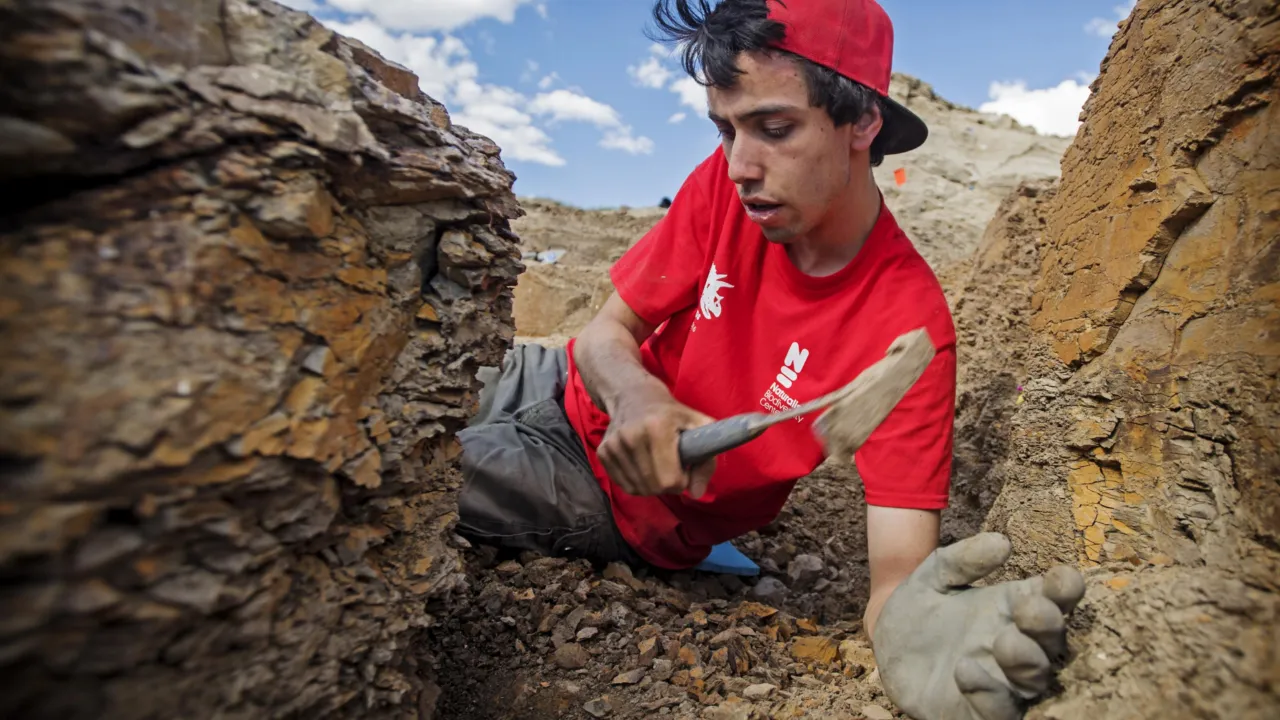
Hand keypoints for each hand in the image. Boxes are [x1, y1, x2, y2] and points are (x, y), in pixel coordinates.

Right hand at [598, 383, 716, 497]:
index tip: (684, 467)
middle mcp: (630, 437)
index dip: (683, 480)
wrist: (632, 395)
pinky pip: (624, 485)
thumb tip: (697, 493)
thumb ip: (706, 460)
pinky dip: (637, 483)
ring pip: (638, 489)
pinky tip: (643, 465)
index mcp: (656, 428)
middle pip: (654, 487)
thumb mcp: (697, 426)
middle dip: (668, 485)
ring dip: (652, 485)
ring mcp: (613, 446)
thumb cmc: (670, 413)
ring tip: (657, 464)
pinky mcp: (602, 453)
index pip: (670, 480)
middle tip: (672, 467)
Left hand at [872, 533, 1085, 719]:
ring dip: (1026, 662)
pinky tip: (966, 670)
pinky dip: (988, 693)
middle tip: (1030, 610)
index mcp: (1015, 608)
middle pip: (1051, 641)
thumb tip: (1002, 543)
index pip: (1054, 598)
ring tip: (1004, 642)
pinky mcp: (979, 711)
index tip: (1063, 576)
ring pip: (1034, 679)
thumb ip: (961, 559)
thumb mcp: (932, 576)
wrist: (886, 648)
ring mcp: (1003, 681)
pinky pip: (998, 711)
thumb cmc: (920, 609)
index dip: (1065, 588)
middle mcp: (1018, 646)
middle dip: (1047, 626)